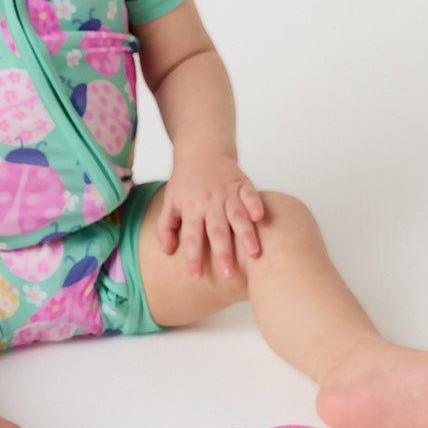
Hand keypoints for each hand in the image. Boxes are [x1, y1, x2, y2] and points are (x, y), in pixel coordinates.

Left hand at [156, 154, 264, 279]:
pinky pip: (250, 194)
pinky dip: (255, 205)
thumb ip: (166, 227)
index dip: (194, 258)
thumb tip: (168, 252)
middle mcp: (210, 203)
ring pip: (237, 216)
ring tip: (254, 254)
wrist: (202, 150)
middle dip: (223, 253)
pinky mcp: (242, 183)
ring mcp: (227, 193)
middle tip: (228, 274)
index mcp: (191, 209)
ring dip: (245, 234)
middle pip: (217, 231)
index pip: (192, 238)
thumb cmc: (185, 181)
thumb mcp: (170, 202)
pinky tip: (260, 218)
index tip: (197, 277)